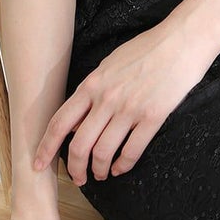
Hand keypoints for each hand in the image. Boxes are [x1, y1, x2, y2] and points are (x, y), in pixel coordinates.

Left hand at [32, 12, 215, 183]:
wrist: (181, 40)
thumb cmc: (147, 48)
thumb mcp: (110, 64)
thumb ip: (92, 91)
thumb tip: (78, 120)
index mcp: (92, 84)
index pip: (60, 122)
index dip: (45, 147)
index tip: (38, 164)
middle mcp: (106, 99)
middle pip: (79, 145)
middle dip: (75, 168)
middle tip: (78, 179)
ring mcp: (130, 109)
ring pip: (103, 152)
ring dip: (99, 170)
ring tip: (101, 175)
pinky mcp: (153, 117)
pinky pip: (132, 151)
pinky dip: (123, 165)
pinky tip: (121, 168)